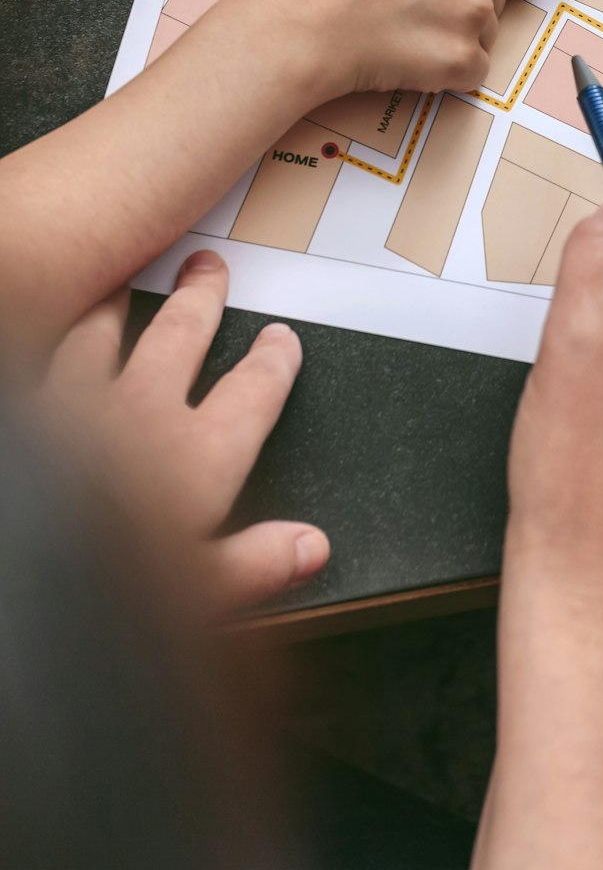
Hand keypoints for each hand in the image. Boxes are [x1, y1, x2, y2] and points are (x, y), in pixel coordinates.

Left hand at [39, 251, 327, 618]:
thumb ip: (255, 564)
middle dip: (200, 301)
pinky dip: (56, 341)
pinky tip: (51, 334)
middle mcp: (140, 414)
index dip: (271, 362)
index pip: (250, 394)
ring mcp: (72, 405)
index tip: (279, 340)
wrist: (21, 572)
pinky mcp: (24, 408)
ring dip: (120, 306)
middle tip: (208, 271)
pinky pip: (44, 358)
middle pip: (179, 338)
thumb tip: (306, 546)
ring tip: (128, 284)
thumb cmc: (103, 587)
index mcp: (196, 457)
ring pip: (101, 335)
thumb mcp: (204, 597)